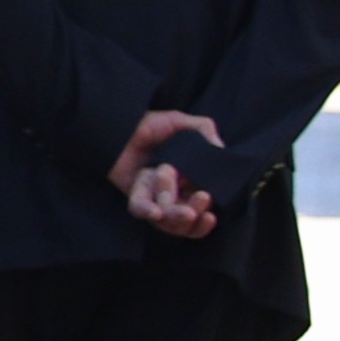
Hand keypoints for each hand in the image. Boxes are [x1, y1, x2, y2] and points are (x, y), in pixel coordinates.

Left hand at [113, 108, 224, 240]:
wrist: (119, 125)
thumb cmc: (149, 124)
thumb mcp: (179, 121)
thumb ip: (203, 127)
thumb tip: (220, 146)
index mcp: (186, 180)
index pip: (199, 204)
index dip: (206, 213)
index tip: (212, 214)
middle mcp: (170, 192)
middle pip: (184, 216)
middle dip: (196, 213)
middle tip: (203, 200)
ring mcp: (151, 195)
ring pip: (165, 219)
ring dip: (177, 219)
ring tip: (187, 213)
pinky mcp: (133, 194)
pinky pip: (139, 209)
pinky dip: (148, 212)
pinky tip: (157, 212)